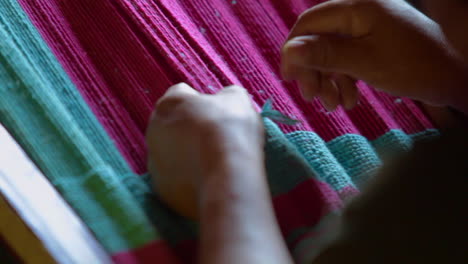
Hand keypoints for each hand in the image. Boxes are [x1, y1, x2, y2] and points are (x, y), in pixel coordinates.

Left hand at [146, 83, 263, 218]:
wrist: (227, 179)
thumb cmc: (231, 131)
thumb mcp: (238, 99)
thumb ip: (227, 95)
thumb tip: (225, 100)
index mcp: (169, 103)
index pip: (181, 94)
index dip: (200, 102)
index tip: (216, 113)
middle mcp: (153, 130)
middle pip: (171, 125)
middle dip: (189, 129)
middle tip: (214, 138)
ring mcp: (154, 162)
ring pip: (170, 154)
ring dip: (186, 155)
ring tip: (212, 162)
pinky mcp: (161, 188)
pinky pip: (174, 179)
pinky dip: (187, 178)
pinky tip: (206, 180)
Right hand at [282, 0, 467, 110]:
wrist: (455, 77)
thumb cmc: (413, 66)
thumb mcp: (365, 62)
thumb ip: (325, 54)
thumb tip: (288, 52)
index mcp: (356, 6)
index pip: (309, 23)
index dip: (294, 50)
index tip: (289, 78)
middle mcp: (359, 13)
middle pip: (319, 39)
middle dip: (313, 70)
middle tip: (312, 97)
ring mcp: (368, 28)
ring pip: (332, 53)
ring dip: (328, 80)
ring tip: (332, 105)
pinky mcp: (375, 44)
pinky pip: (348, 60)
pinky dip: (344, 80)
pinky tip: (349, 100)